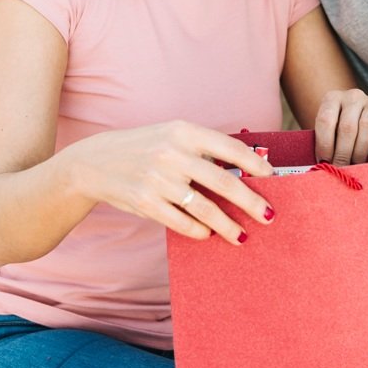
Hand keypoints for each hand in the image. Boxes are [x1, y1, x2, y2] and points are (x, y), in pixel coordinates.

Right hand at [62, 121, 274, 244]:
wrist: (95, 162)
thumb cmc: (145, 148)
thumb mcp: (172, 136)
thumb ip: (204, 149)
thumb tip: (246, 172)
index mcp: (184, 131)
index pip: (230, 147)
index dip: (255, 164)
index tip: (271, 178)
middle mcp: (172, 154)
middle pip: (223, 182)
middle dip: (251, 202)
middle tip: (269, 216)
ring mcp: (157, 179)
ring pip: (205, 208)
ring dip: (228, 226)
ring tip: (242, 236)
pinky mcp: (145, 202)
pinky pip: (182, 222)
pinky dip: (199, 231)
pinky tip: (208, 234)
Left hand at [313, 89, 367, 165]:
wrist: (367, 127)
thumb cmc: (341, 135)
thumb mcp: (329, 133)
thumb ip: (323, 144)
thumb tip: (322, 165)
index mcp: (332, 99)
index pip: (325, 120)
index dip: (324, 144)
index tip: (324, 162)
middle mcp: (353, 97)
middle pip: (347, 126)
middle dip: (343, 152)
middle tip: (341, 168)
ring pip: (367, 126)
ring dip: (360, 150)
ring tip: (356, 164)